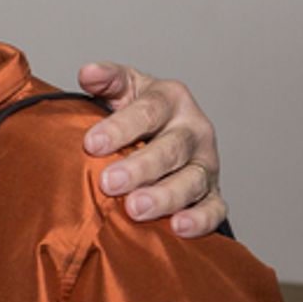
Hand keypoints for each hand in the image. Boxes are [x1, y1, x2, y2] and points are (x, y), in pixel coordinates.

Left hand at [77, 62, 226, 237]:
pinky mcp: (213, 193)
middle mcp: (194, 129)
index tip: (91, 144)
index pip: (148, 111)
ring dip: (164, 197)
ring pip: (191, 180)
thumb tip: (88, 73)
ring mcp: (206, 163)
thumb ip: (107, 80)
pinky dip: (200, 220)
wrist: (166, 133)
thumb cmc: (138, 110)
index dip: (120, 128)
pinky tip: (178, 227)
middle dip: (139, 167)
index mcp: (171, 98)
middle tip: (109, 183)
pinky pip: (214, 208)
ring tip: (135, 209)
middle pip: (171, 149)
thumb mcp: (123, 88)